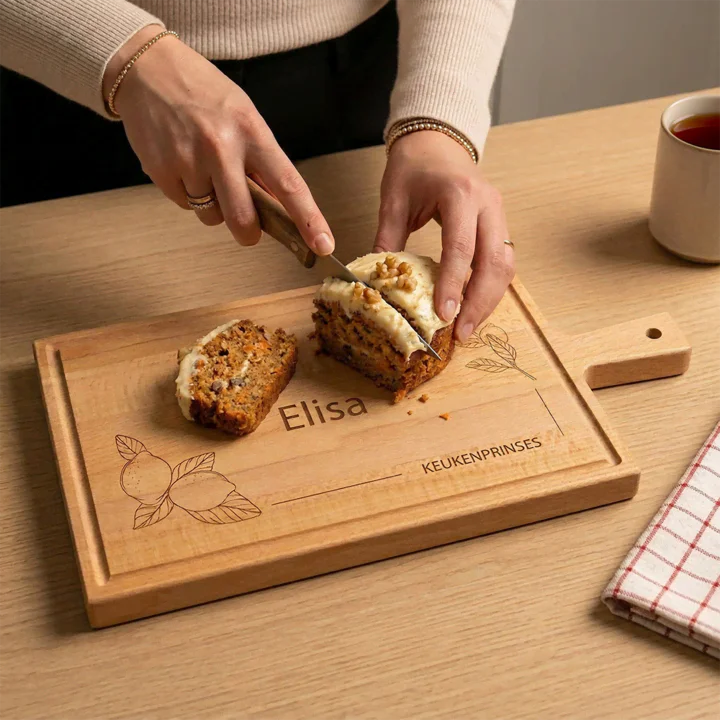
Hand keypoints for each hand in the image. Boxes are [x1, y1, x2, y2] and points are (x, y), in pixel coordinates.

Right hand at [103, 26, 333, 254]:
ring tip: (203, 170)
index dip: (309, 219)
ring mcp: (188, 160)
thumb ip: (261, 162)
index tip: (324, 245)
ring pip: (211, 217)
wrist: (146, 69)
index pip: (289, 184)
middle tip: (248, 229)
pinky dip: (187, 194)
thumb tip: (280, 208)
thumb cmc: (204, 95)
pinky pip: (185, 205)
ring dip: (213, 206)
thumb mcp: (244, 116)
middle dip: (248, 233)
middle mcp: (221, 147)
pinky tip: (182, 163)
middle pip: (243, 220)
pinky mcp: (161, 171)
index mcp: (251, 131)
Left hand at [374, 130, 513, 341]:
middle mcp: (487, 204)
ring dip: (489, 299)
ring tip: (468, 327)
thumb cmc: (414, 166)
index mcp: (460, 194)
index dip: (453, 285)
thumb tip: (377, 282)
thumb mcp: (393, 199)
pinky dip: (491, 287)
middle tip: (461, 333)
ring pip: (505, 265)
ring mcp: (498, 214)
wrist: (436, 141)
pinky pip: (503, 260)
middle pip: (494, 262)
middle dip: (479, 302)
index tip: (444, 315)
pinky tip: (474, 307)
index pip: (461, 248)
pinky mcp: (499, 224)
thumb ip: (388, 239)